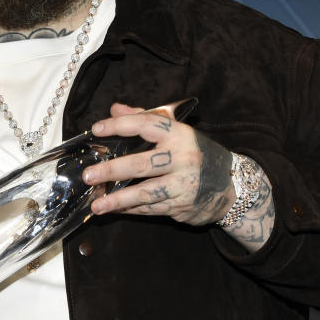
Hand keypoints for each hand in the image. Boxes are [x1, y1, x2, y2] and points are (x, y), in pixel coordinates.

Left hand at [82, 103, 234, 224]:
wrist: (231, 185)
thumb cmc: (197, 153)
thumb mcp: (177, 132)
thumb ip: (145, 119)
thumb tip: (115, 110)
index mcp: (180, 134)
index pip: (146, 124)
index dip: (119, 125)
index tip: (96, 130)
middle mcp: (182, 159)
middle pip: (141, 164)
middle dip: (112, 170)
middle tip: (89, 175)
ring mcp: (183, 185)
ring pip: (145, 193)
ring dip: (118, 200)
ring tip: (97, 204)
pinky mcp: (182, 207)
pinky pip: (151, 209)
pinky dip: (130, 210)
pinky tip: (113, 209)